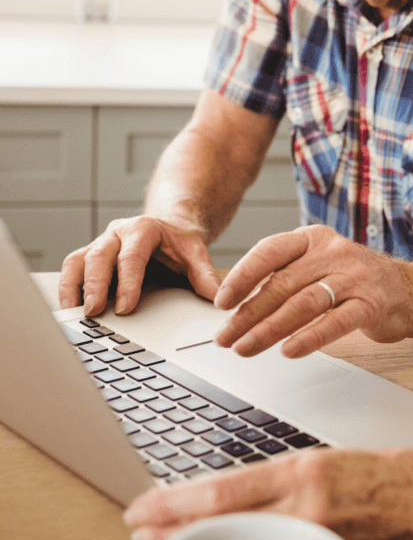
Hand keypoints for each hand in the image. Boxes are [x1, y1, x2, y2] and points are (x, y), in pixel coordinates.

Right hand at [58, 215, 219, 314]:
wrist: (169, 227)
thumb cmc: (179, 242)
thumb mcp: (196, 252)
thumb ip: (204, 273)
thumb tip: (217, 297)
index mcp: (144, 229)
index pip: (132, 256)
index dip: (127, 281)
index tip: (126, 307)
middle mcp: (117, 233)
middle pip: (99, 256)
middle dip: (94, 284)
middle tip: (93, 311)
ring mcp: (101, 244)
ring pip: (78, 260)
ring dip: (73, 286)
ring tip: (73, 312)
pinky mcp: (91, 256)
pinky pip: (72, 268)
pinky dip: (67, 286)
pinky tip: (69, 307)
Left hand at [123, 448, 412, 539]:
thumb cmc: (397, 480)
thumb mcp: (338, 462)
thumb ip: (291, 480)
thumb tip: (242, 494)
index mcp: (309, 471)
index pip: (226, 490)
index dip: (178, 503)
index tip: (146, 504)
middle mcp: (306, 506)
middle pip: (222, 524)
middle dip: (173, 528)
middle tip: (139, 527)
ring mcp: (316, 537)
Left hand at [213, 225, 412, 357]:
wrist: (410, 290)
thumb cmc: (355, 281)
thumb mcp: (319, 265)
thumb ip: (286, 276)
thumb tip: (236, 304)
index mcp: (315, 238)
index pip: (270, 251)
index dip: (242, 276)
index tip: (221, 302)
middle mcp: (334, 252)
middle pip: (283, 283)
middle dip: (248, 313)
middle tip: (226, 337)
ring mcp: (355, 277)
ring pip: (304, 303)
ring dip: (270, 329)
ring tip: (246, 348)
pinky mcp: (371, 303)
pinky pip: (335, 322)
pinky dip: (309, 337)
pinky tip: (289, 351)